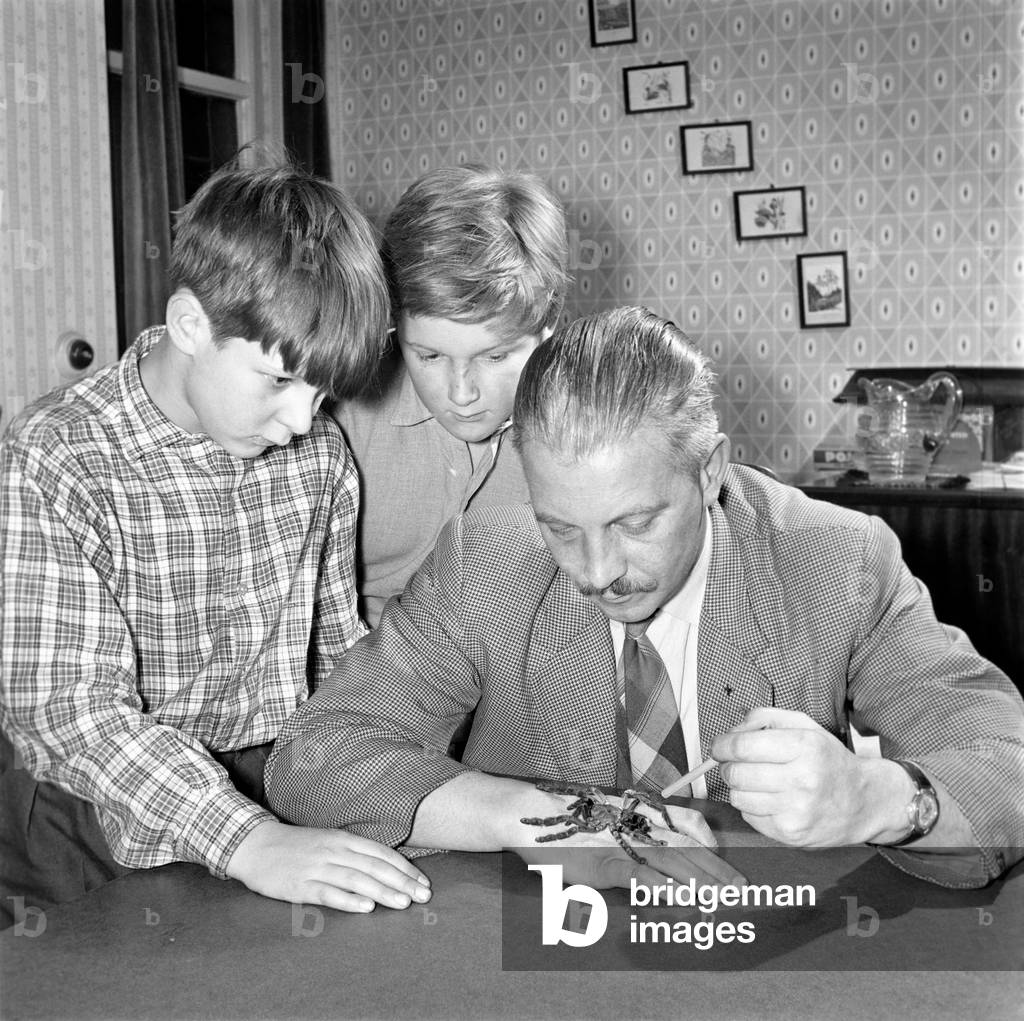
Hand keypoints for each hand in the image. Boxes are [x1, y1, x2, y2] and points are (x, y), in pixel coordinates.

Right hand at [226, 820, 431, 912]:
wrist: (256, 845)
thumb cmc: (297, 846)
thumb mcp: (329, 841)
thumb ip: (354, 852)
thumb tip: (385, 867)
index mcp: (343, 838)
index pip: (381, 853)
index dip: (404, 868)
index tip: (423, 882)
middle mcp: (334, 851)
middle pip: (374, 866)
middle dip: (402, 882)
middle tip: (424, 896)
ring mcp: (317, 868)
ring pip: (356, 879)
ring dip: (382, 891)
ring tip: (403, 903)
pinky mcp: (300, 886)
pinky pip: (328, 893)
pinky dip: (348, 900)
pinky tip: (366, 907)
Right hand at [516, 792, 746, 890]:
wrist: (531, 813)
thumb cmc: (567, 816)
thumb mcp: (605, 817)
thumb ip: (631, 829)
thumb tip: (654, 848)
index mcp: (640, 812)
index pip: (687, 823)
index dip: (709, 842)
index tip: (726, 859)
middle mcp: (637, 825)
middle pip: (687, 849)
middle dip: (717, 872)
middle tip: (742, 890)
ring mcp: (623, 843)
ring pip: (672, 864)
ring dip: (701, 884)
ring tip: (723, 899)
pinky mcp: (605, 863)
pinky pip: (640, 877)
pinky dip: (662, 888)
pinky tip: (681, 900)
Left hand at [711, 707, 902, 846]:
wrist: (865, 802)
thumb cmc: (828, 760)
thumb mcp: (804, 725)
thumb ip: (764, 718)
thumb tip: (731, 732)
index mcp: (805, 746)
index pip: (742, 746)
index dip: (722, 746)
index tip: (719, 748)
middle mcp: (803, 779)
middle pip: (737, 774)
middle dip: (729, 768)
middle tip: (737, 765)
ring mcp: (797, 811)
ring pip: (739, 798)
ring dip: (740, 789)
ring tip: (759, 783)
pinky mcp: (792, 834)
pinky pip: (750, 818)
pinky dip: (753, 808)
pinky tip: (772, 801)